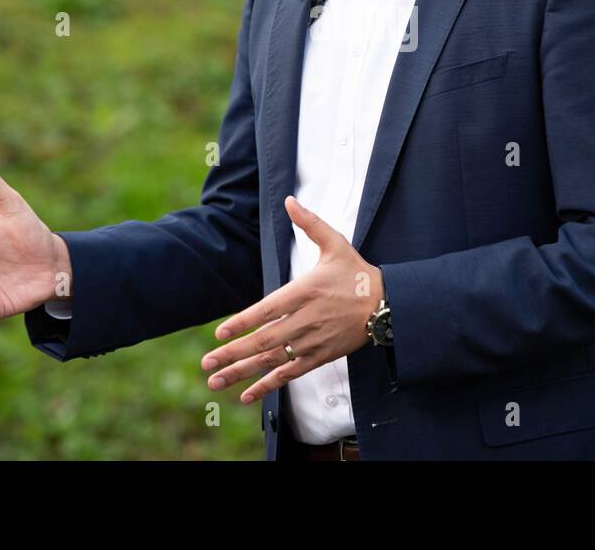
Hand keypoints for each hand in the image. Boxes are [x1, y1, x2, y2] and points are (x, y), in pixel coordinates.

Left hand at [200, 195, 382, 403]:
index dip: (243, 322)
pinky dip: (267, 385)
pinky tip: (246, 394)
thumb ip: (310, 224)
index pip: (268, 309)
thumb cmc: (358, 273)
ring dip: (242, 373)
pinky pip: (290, 374)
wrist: (388, 305)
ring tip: (215, 381)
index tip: (220, 333)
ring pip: (273, 361)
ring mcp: (313, 342)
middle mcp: (307, 320)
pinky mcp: (320, 357)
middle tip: (206, 364)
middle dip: (233, 353)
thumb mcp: (336, 243)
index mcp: (306, 291)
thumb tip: (289, 200)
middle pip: (265, 341)